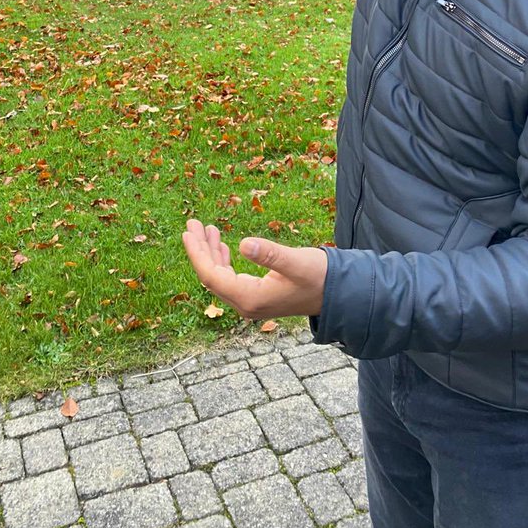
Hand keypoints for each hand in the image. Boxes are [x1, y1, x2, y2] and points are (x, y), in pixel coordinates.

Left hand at [181, 219, 327, 320]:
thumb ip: (270, 254)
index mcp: (251, 298)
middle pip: (211, 277)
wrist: (338, 293)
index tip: (189, 231)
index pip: (212, 276)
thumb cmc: (319, 276)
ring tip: (204, 228)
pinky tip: (221, 246)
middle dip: (199, 250)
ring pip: (220, 277)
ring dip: (210, 253)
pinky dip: (223, 260)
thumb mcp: (295, 261)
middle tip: (192, 223)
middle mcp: (247, 304)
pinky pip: (230, 278)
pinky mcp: (257, 296)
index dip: (197, 253)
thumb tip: (243, 243)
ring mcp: (251, 302)